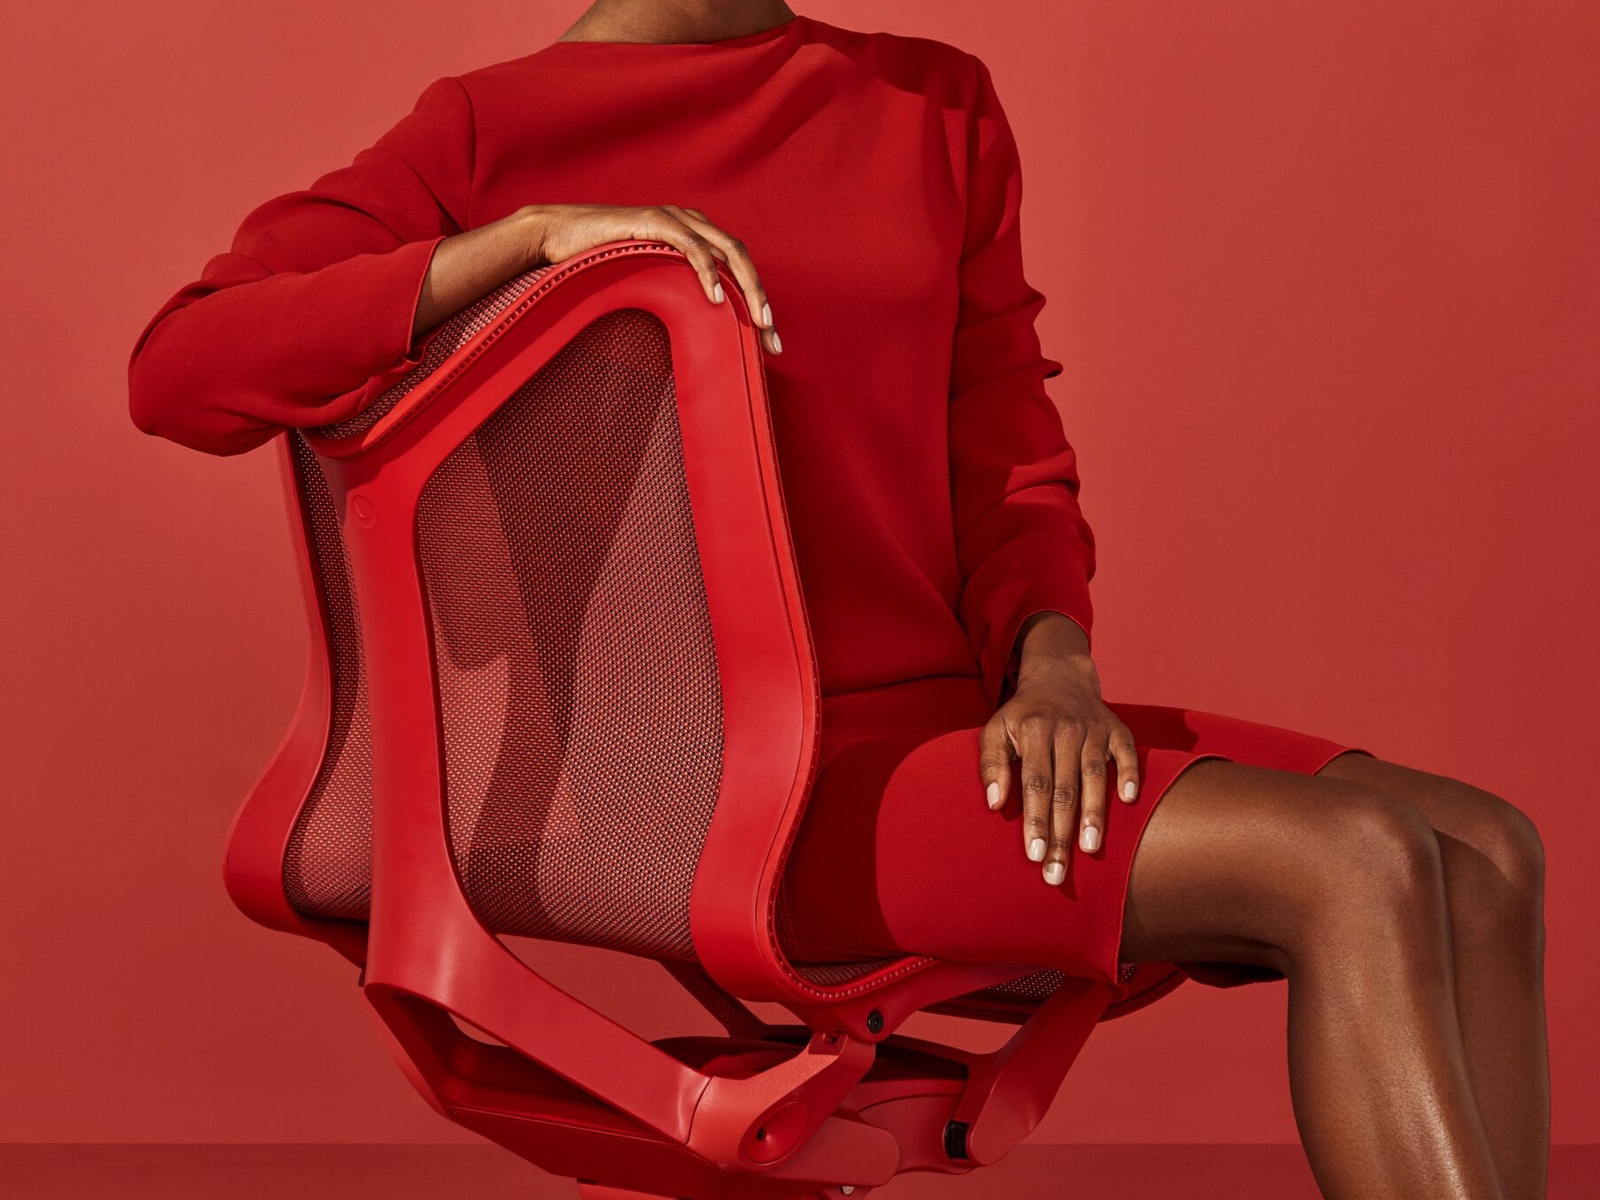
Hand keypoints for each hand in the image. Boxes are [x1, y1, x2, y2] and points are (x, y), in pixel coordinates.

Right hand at [524, 202, 781, 354]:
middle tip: (773, 340)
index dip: (758, 304)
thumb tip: (694, 336)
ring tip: (758, 323)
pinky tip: (716, 298)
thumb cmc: (596, 263)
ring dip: (748, 288)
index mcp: (694, 236)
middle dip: (762, 300)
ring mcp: (675, 219)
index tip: (770, 345)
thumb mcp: (644, 283)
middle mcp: (691, 223)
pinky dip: (708, 270)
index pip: (738, 269)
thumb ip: (672, 296)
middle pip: (742, 260)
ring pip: (727, 251)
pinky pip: (692, 246)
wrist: (554, 237)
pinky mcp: (655, 221)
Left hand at [978, 613, 1140, 885]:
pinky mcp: (1117, 729)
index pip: (1035, 783)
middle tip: (1057, 871)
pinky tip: (1128, 800)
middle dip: (1061, 833)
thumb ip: (991, 764)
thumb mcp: (996, 730)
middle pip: (1064, 789)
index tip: (1033, 855)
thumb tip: (995, 803)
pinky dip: (1128, 774)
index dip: (1035, 820)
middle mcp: (1065, 730)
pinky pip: (1127, 753)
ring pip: (1094, 776)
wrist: (1058, 677)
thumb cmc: (1022, 715)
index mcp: (1034, 731)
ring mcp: (1094, 729)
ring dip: (1094, 813)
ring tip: (1090, 849)